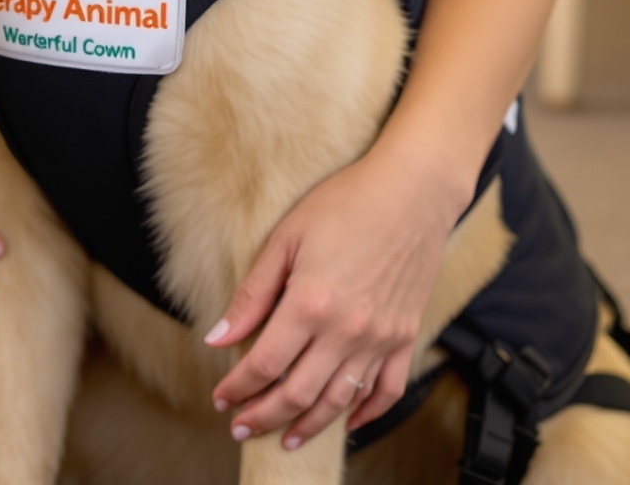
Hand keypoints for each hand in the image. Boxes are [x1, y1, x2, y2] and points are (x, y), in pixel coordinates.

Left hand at [205, 140, 472, 450]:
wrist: (412, 191)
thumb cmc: (344, 203)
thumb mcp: (285, 239)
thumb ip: (252, 294)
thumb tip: (218, 338)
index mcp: (310, 304)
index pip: (265, 364)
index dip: (238, 388)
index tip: (220, 399)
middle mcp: (347, 331)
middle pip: (299, 393)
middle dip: (264, 416)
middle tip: (240, 428)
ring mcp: (382, 338)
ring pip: (340, 401)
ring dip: (309, 425)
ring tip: (285, 438)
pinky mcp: (406, 336)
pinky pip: (387, 390)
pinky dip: (366, 413)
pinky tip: (345, 421)